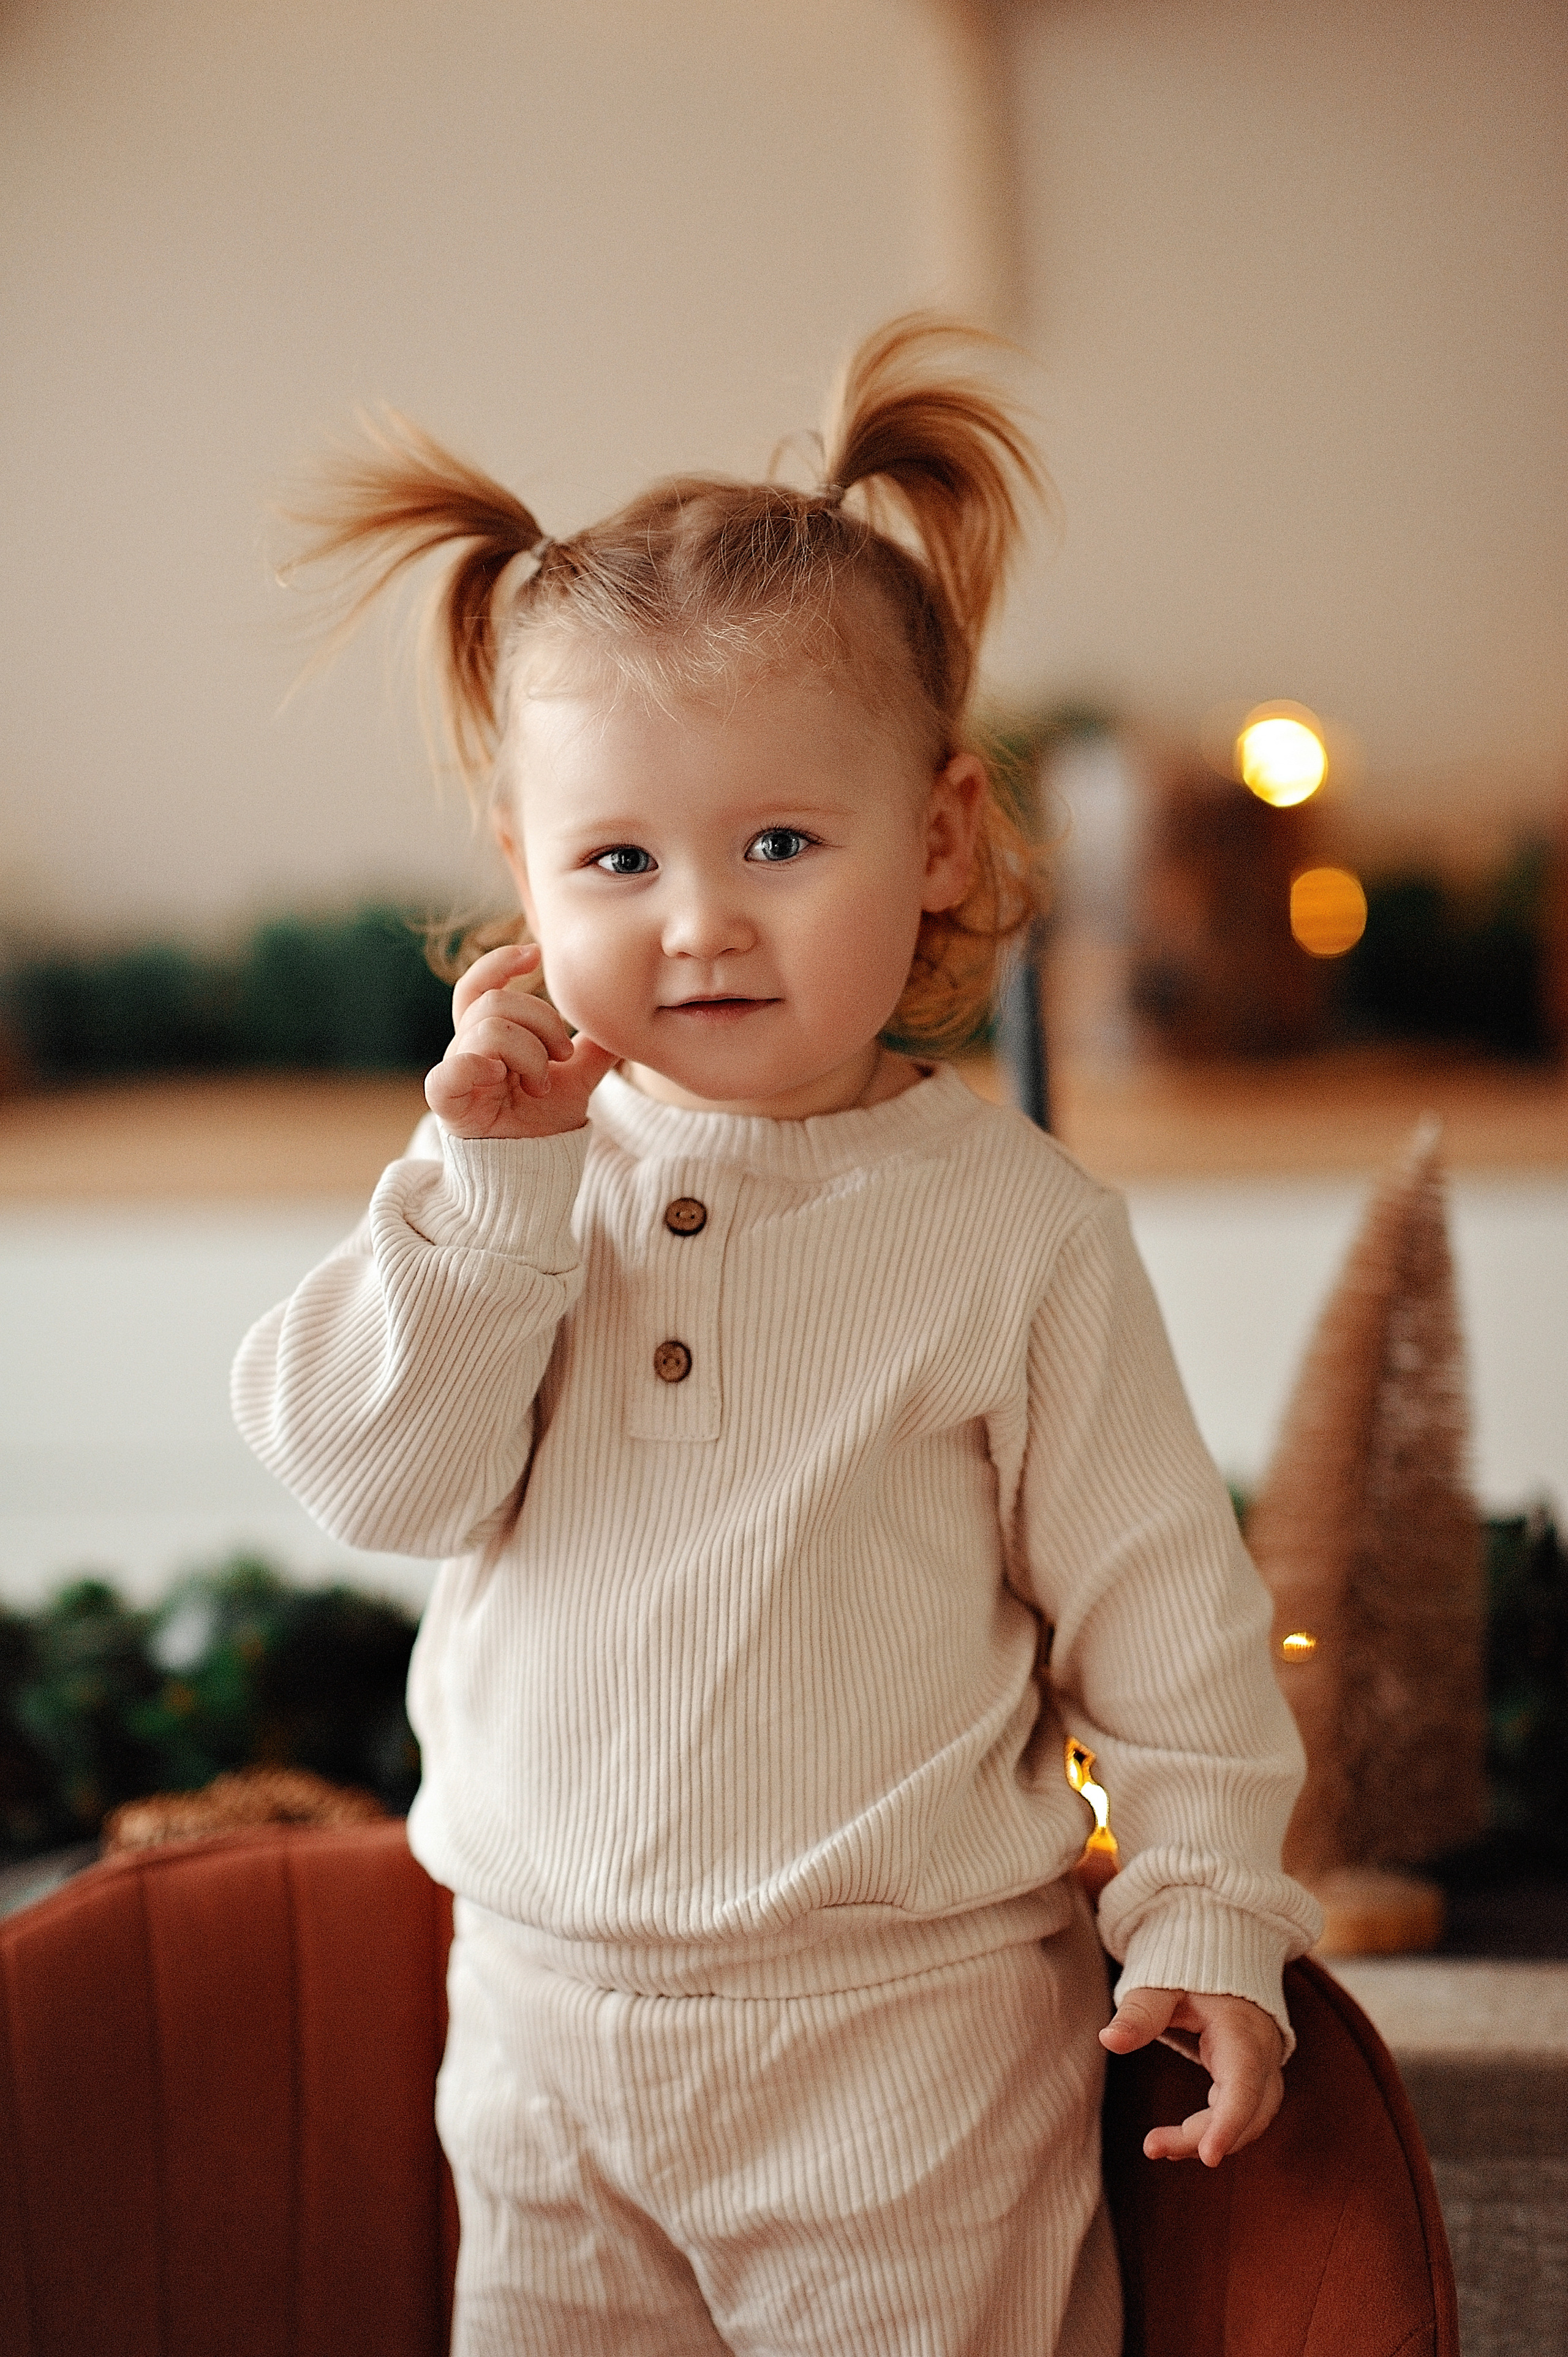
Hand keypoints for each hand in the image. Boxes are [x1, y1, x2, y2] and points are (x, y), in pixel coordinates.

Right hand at [426, 943, 617, 1138]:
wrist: (531, 1171)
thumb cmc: (542, 1123)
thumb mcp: (577, 1079)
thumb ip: (594, 1049)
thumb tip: (626, 1018)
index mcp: (489, 1037)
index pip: (480, 986)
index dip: (501, 962)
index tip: (536, 952)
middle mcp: (466, 1049)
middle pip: (493, 1002)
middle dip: (541, 1021)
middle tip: (563, 1055)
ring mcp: (456, 1074)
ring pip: (487, 1031)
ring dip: (528, 1053)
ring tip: (541, 1083)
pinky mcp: (448, 1104)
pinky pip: (449, 1072)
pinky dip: (477, 1065)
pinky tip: (500, 1077)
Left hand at [1099, 1988, 1283, 2166]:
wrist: (1224, 1960)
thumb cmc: (1191, 1972)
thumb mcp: (1162, 1986)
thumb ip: (1139, 2012)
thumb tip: (1108, 2040)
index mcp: (1244, 2031)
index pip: (1243, 2085)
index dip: (1229, 2123)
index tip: (1210, 2157)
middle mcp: (1263, 2055)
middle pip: (1247, 2112)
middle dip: (1204, 2137)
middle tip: (1152, 2147)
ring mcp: (1264, 2070)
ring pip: (1250, 2121)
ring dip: (1208, 2139)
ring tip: (1159, 2146)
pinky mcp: (1254, 2080)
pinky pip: (1244, 2115)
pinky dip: (1215, 2131)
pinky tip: (1180, 2140)